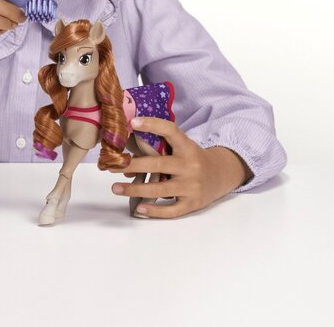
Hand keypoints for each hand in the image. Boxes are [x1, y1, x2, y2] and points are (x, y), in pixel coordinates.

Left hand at [107, 117, 251, 218]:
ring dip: (134, 189)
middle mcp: (190, 165)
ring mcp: (192, 186)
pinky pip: (170, 210)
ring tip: (115, 187)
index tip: (133, 123)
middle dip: (133, 165)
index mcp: (187, 147)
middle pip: (158, 164)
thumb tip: (128, 157)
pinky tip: (139, 209)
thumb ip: (162, 147)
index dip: (152, 125)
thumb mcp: (184, 147)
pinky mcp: (192, 203)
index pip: (171, 131)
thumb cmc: (193, 159)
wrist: (220, 175)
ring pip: (159, 189)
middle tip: (112, 165)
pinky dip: (153, 210)